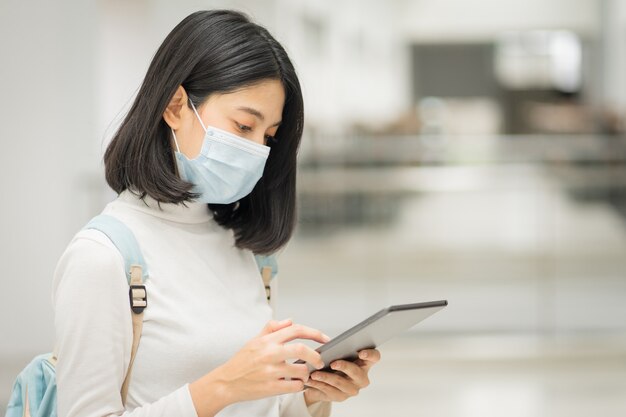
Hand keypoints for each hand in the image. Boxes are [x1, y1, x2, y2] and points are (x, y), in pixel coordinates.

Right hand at [189, 319, 329, 416]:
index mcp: (268, 340)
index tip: (324, 339)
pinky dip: (299, 385)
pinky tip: (295, 384)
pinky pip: (295, 386)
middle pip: (302, 349)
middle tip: (320, 360)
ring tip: (302, 374)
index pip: (296, 330)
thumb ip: (272, 328)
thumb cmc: (241, 361)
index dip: (314, 333)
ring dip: (306, 373)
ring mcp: (271, 371)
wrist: (226, 382)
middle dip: (316, 355)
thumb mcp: (255, 340)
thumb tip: (290, 320)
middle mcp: (270, 353)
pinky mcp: (271, 387)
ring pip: (301, 370)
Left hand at [303, 348, 380, 405]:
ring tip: (315, 373)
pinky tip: (311, 380)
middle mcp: (362, 378)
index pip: (374, 357)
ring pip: (340, 383)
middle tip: (333, 363)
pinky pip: (329, 390)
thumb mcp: (337, 354)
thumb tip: (330, 346)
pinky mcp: (341, 397)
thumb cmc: (333, 363)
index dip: (370, 354)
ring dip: (326, 377)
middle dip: (344, 367)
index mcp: (365, 363)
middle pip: (357, 372)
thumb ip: (338, 350)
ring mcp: (352, 389)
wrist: (323, 381)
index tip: (360, 352)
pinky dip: (318, 384)